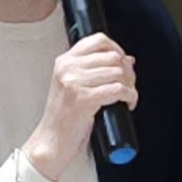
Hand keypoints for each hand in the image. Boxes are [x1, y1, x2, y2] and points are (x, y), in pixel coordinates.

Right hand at [24, 32, 138, 180]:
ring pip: (118, 72)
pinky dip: (128, 96)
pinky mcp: (84, 99)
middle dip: (128, 71)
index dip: (118, 49)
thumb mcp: (73, 86)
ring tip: (127, 96)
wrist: (51, 141)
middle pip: (112, 56)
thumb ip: (96, 70)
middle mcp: (68, 69)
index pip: (98, 40)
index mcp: (64, 61)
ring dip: (130, 85)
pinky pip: (118, 90)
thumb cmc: (62, 118)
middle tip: (129, 84)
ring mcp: (74, 83)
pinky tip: (127, 103)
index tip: (123, 62)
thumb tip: (126, 59)